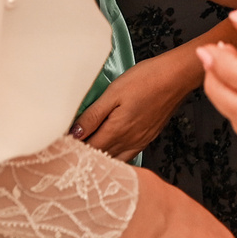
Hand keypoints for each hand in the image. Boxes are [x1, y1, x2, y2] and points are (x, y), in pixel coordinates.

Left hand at [74, 48, 200, 159]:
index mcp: (117, 131)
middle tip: (68, 153)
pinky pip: (128, 155)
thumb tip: (75, 133)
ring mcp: (139, 141)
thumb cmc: (146, 80)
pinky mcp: (147, 138)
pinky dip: (116, 157)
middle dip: (84, 157)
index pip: (88, 150)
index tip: (60, 148)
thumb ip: (93, 115)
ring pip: (115, 160)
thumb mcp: (113, 93)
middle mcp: (128, 141)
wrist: (176, 77)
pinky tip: (110, 151)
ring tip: (86, 154)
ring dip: (100, 159)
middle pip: (101, 158)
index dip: (73, 151)